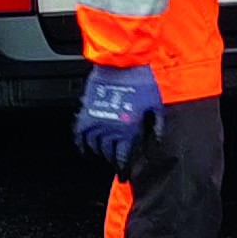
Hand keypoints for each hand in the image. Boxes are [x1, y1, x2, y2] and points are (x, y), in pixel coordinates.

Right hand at [73, 61, 162, 175]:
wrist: (124, 61)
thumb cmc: (143, 80)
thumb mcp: (157, 104)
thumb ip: (157, 126)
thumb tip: (156, 141)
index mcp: (128, 129)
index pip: (123, 157)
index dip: (123, 168)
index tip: (124, 175)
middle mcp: (111, 128)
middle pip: (108, 153)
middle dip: (112, 161)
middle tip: (116, 164)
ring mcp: (97, 119)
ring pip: (94, 145)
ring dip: (99, 153)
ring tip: (104, 155)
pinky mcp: (87, 110)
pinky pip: (79, 134)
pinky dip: (80, 144)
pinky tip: (84, 150)